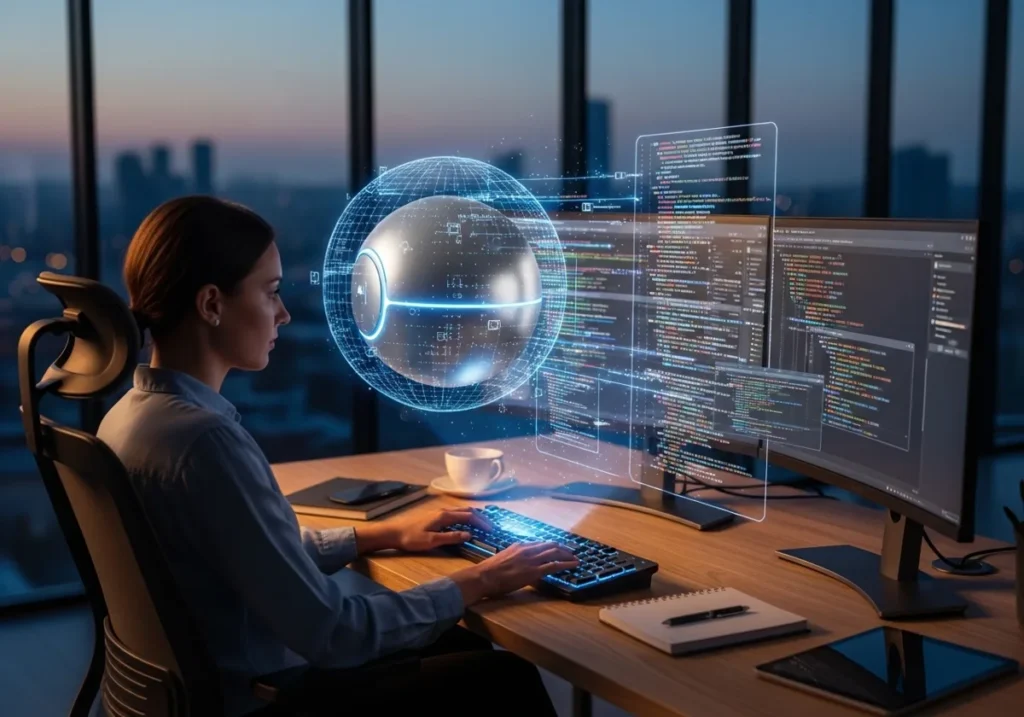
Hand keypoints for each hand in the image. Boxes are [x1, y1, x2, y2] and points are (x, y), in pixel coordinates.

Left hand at [355, 507, 494, 554]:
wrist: (393, 533)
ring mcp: (439, 512)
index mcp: (444, 516)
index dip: (482, 522)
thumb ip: (451, 537)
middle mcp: (444, 511)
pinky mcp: (435, 516)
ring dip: (473, 517)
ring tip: (482, 525)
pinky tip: (465, 525)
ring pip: (461, 511)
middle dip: (480, 518)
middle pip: (467, 511)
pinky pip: (455, 514)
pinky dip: (465, 518)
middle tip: (491, 527)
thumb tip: (469, 535)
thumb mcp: (432, 541)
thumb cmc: (411, 538)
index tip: (491, 529)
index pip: (469, 516)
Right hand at [450, 542, 578, 604]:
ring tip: (576, 558)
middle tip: (571, 552)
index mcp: (519, 546)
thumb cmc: (489, 571)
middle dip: (563, 548)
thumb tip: (517, 562)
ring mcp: (531, 559)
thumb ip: (513, 557)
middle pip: (550, 545)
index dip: (551, 546)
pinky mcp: (534, 571)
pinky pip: (554, 565)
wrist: (484, 576)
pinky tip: (574, 565)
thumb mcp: (503, 558)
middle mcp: (527, 549)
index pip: (539, 543)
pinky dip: (566, 564)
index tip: (557, 549)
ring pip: (555, 553)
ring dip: (568, 555)